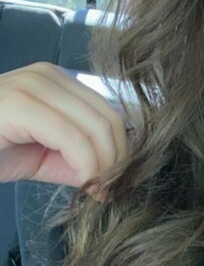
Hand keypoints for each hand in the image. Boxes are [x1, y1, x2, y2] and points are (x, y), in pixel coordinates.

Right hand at [0, 63, 128, 190]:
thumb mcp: (41, 156)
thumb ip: (76, 161)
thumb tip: (112, 177)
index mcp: (57, 81)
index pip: (110, 112)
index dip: (120, 151)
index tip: (112, 184)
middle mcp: (49, 75)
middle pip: (109, 118)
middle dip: (116, 161)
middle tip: (106, 191)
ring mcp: (33, 84)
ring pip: (97, 127)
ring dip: (104, 166)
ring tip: (93, 189)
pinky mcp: (21, 104)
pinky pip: (73, 138)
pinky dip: (86, 165)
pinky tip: (81, 183)